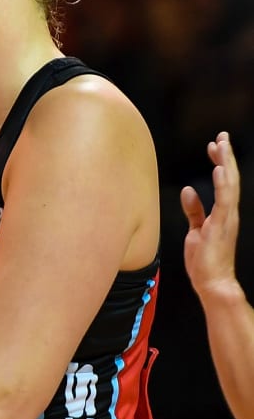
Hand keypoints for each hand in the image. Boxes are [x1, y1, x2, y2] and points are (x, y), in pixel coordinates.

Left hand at [182, 131, 241, 299]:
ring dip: (226, 164)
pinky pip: (224, 202)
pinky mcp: (221, 226)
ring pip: (229, 185)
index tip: (214, 145)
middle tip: (222, 136)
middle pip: (229, 179)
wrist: (212, 282)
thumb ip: (194, 210)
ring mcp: (227, 219)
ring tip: (221, 145)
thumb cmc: (204, 260)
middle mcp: (228, 213)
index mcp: (223, 213)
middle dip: (225, 156)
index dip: (220, 162)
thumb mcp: (195, 230)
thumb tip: (189, 191)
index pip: (223, 182)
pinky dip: (223, 185)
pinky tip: (220, 170)